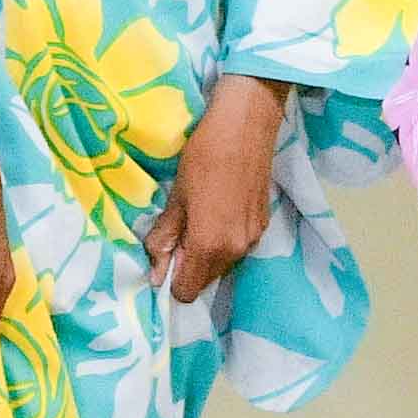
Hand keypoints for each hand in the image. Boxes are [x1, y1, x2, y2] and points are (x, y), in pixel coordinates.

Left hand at [145, 77, 284, 302]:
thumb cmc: (204, 157)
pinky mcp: (263, 225)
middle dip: (189, 264)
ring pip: (223, 265)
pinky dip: (225, 239)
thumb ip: (164, 239)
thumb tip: (154, 274)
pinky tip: (220, 207)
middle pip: (206, 280)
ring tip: (201, 213)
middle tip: (181, 227)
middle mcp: (236, 251)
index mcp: (209, 246)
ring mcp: (253, 239)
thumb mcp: (176, 198)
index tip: (167, 253)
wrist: (247, 126)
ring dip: (208, 252)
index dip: (172, 278)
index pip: (187, 291)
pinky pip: (238, 248)